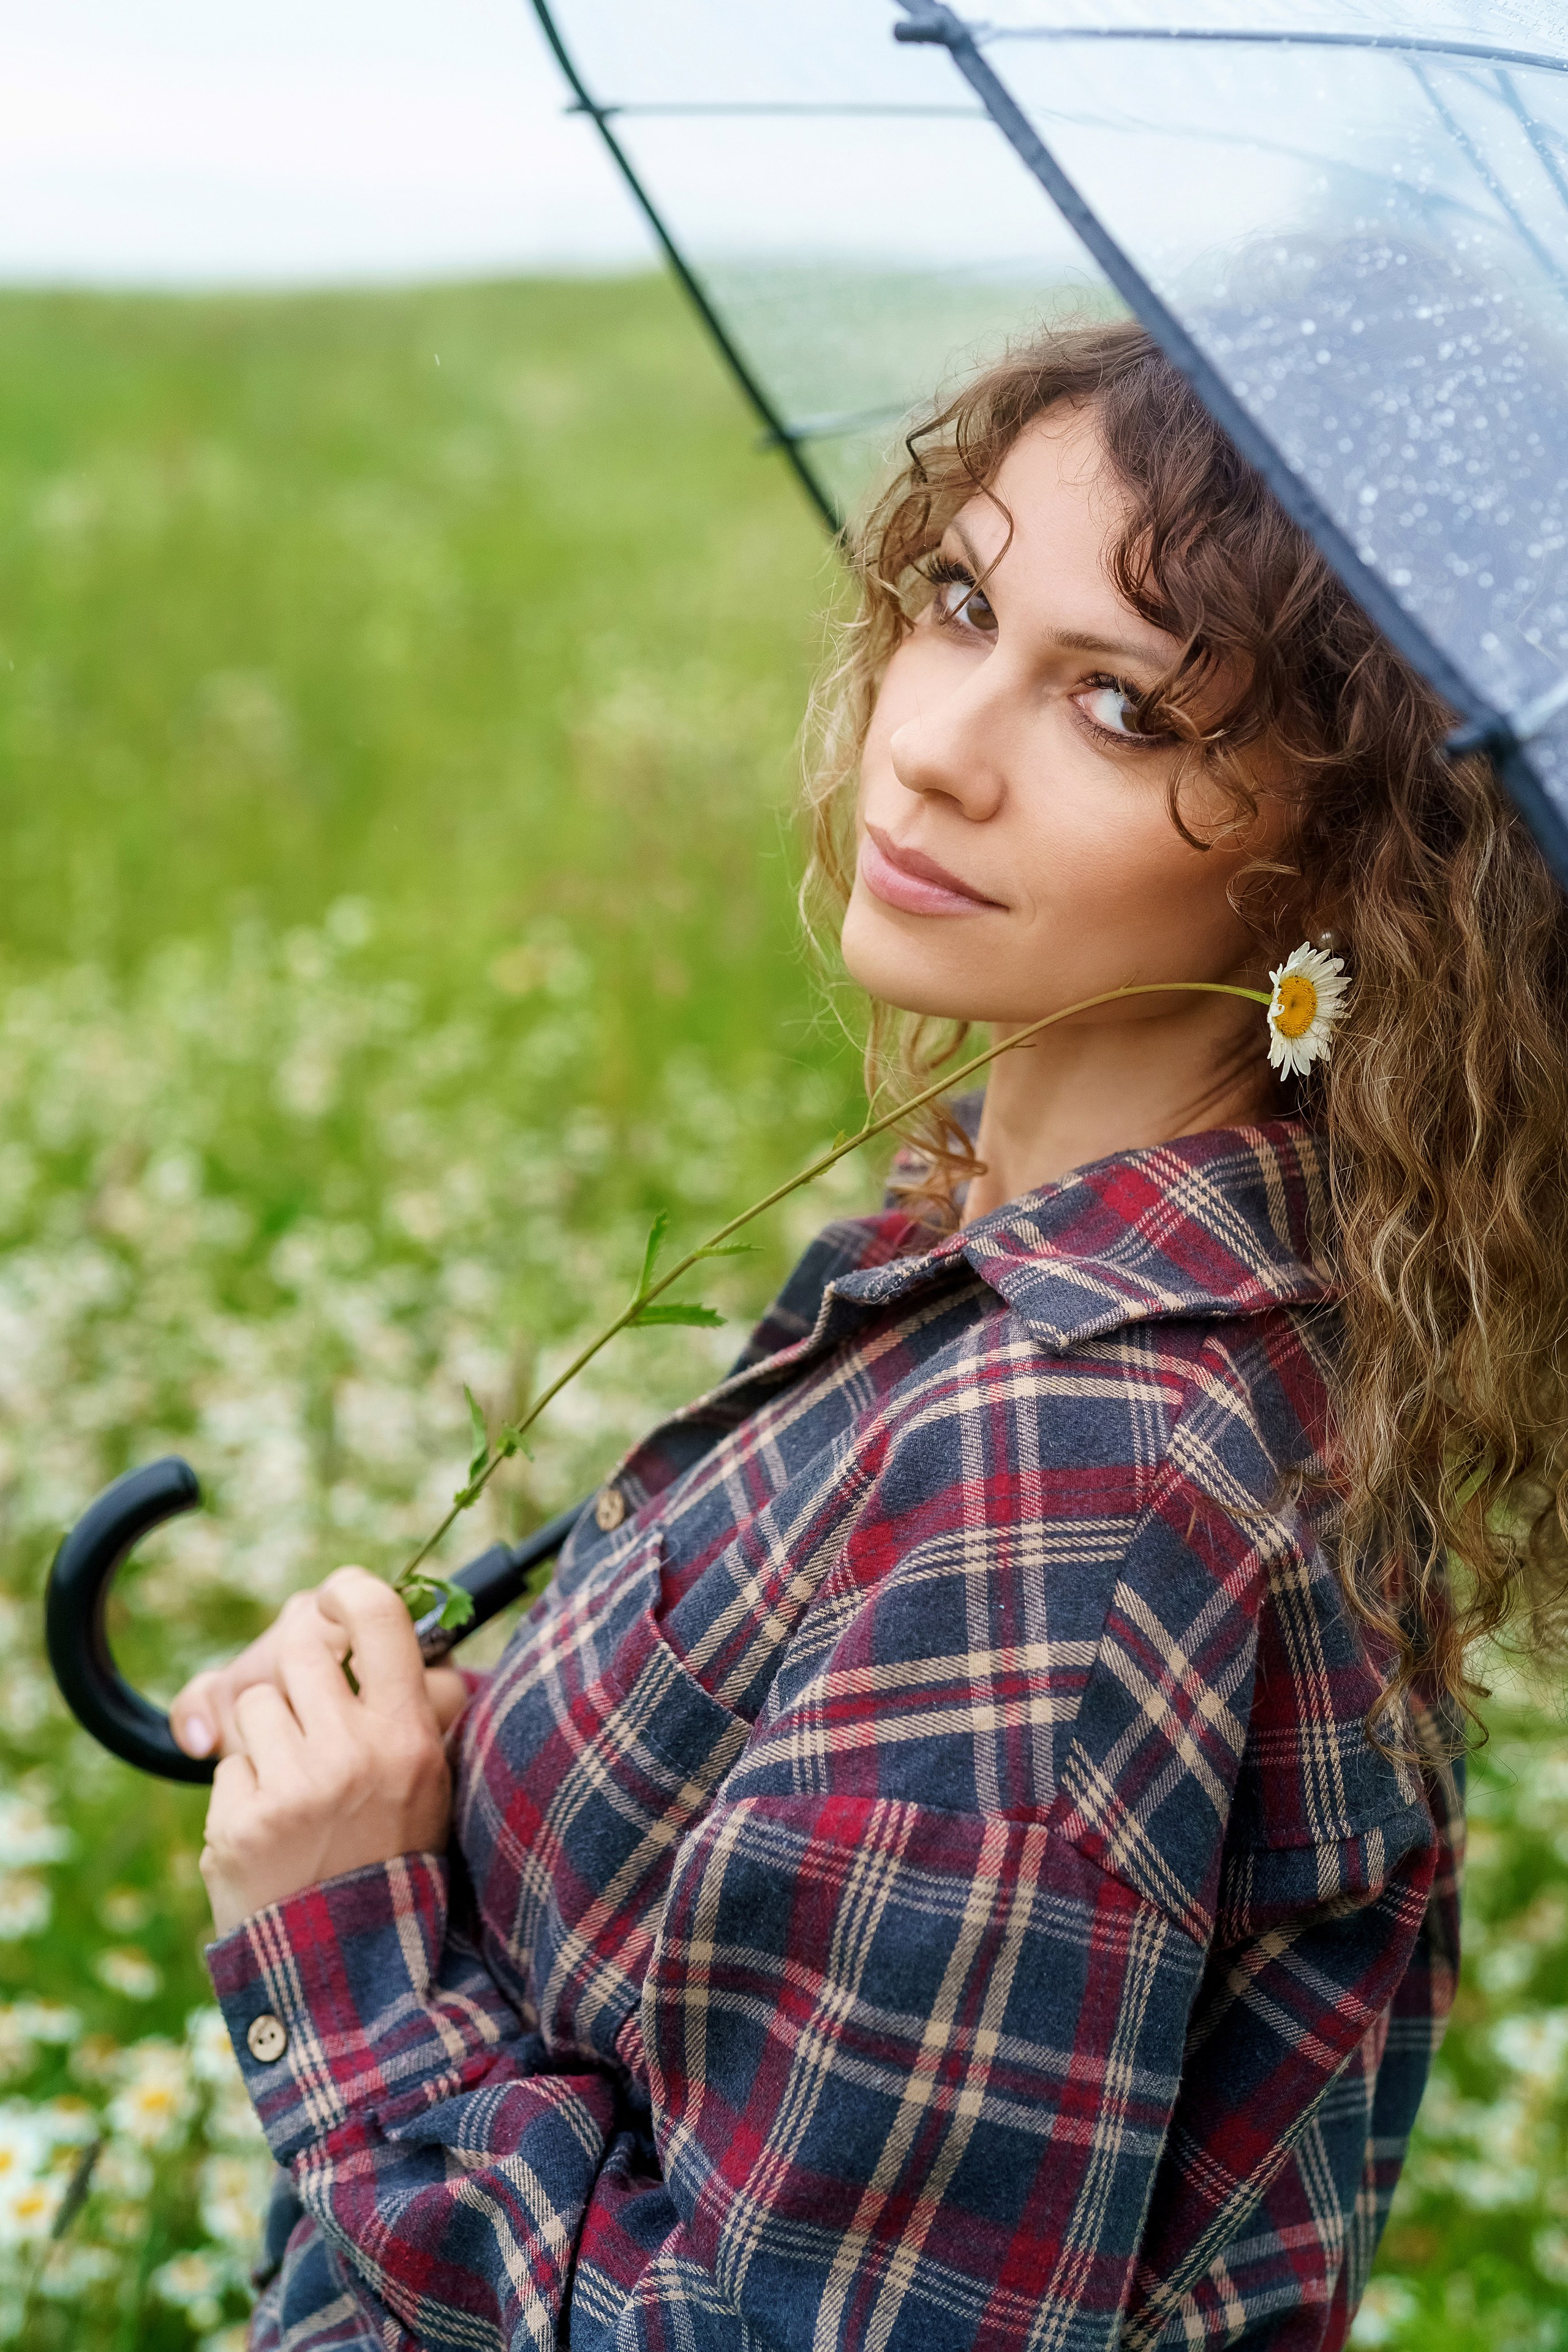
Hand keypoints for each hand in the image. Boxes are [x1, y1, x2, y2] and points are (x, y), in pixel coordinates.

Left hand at [199, 1567, 452, 1937]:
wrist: (350, 1965)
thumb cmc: (391, 1856)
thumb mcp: (428, 1780)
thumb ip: (415, 1705)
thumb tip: (379, 1626)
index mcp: (406, 1737)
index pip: (377, 1616)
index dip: (349, 1591)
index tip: (339, 1599)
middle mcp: (350, 1755)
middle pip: (298, 1646)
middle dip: (298, 1671)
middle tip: (311, 1707)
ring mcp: (290, 1789)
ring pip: (254, 1701)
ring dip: (268, 1733)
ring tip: (296, 1785)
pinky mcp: (238, 1822)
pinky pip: (228, 1762)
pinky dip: (244, 1786)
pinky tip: (273, 1827)